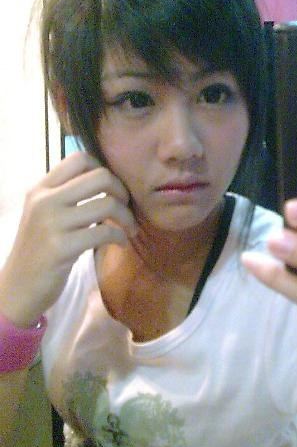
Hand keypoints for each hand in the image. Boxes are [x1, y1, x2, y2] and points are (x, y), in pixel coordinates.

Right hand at [0, 152, 136, 326]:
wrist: (18, 288)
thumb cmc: (39, 250)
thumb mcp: (45, 214)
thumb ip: (66, 195)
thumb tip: (107, 181)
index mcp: (40, 189)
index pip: (79, 158)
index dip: (104, 169)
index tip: (110, 189)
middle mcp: (44, 201)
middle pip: (100, 176)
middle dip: (122, 191)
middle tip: (125, 207)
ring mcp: (52, 224)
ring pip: (107, 204)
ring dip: (127, 217)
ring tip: (129, 229)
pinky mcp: (62, 248)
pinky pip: (105, 232)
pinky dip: (120, 236)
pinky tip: (121, 243)